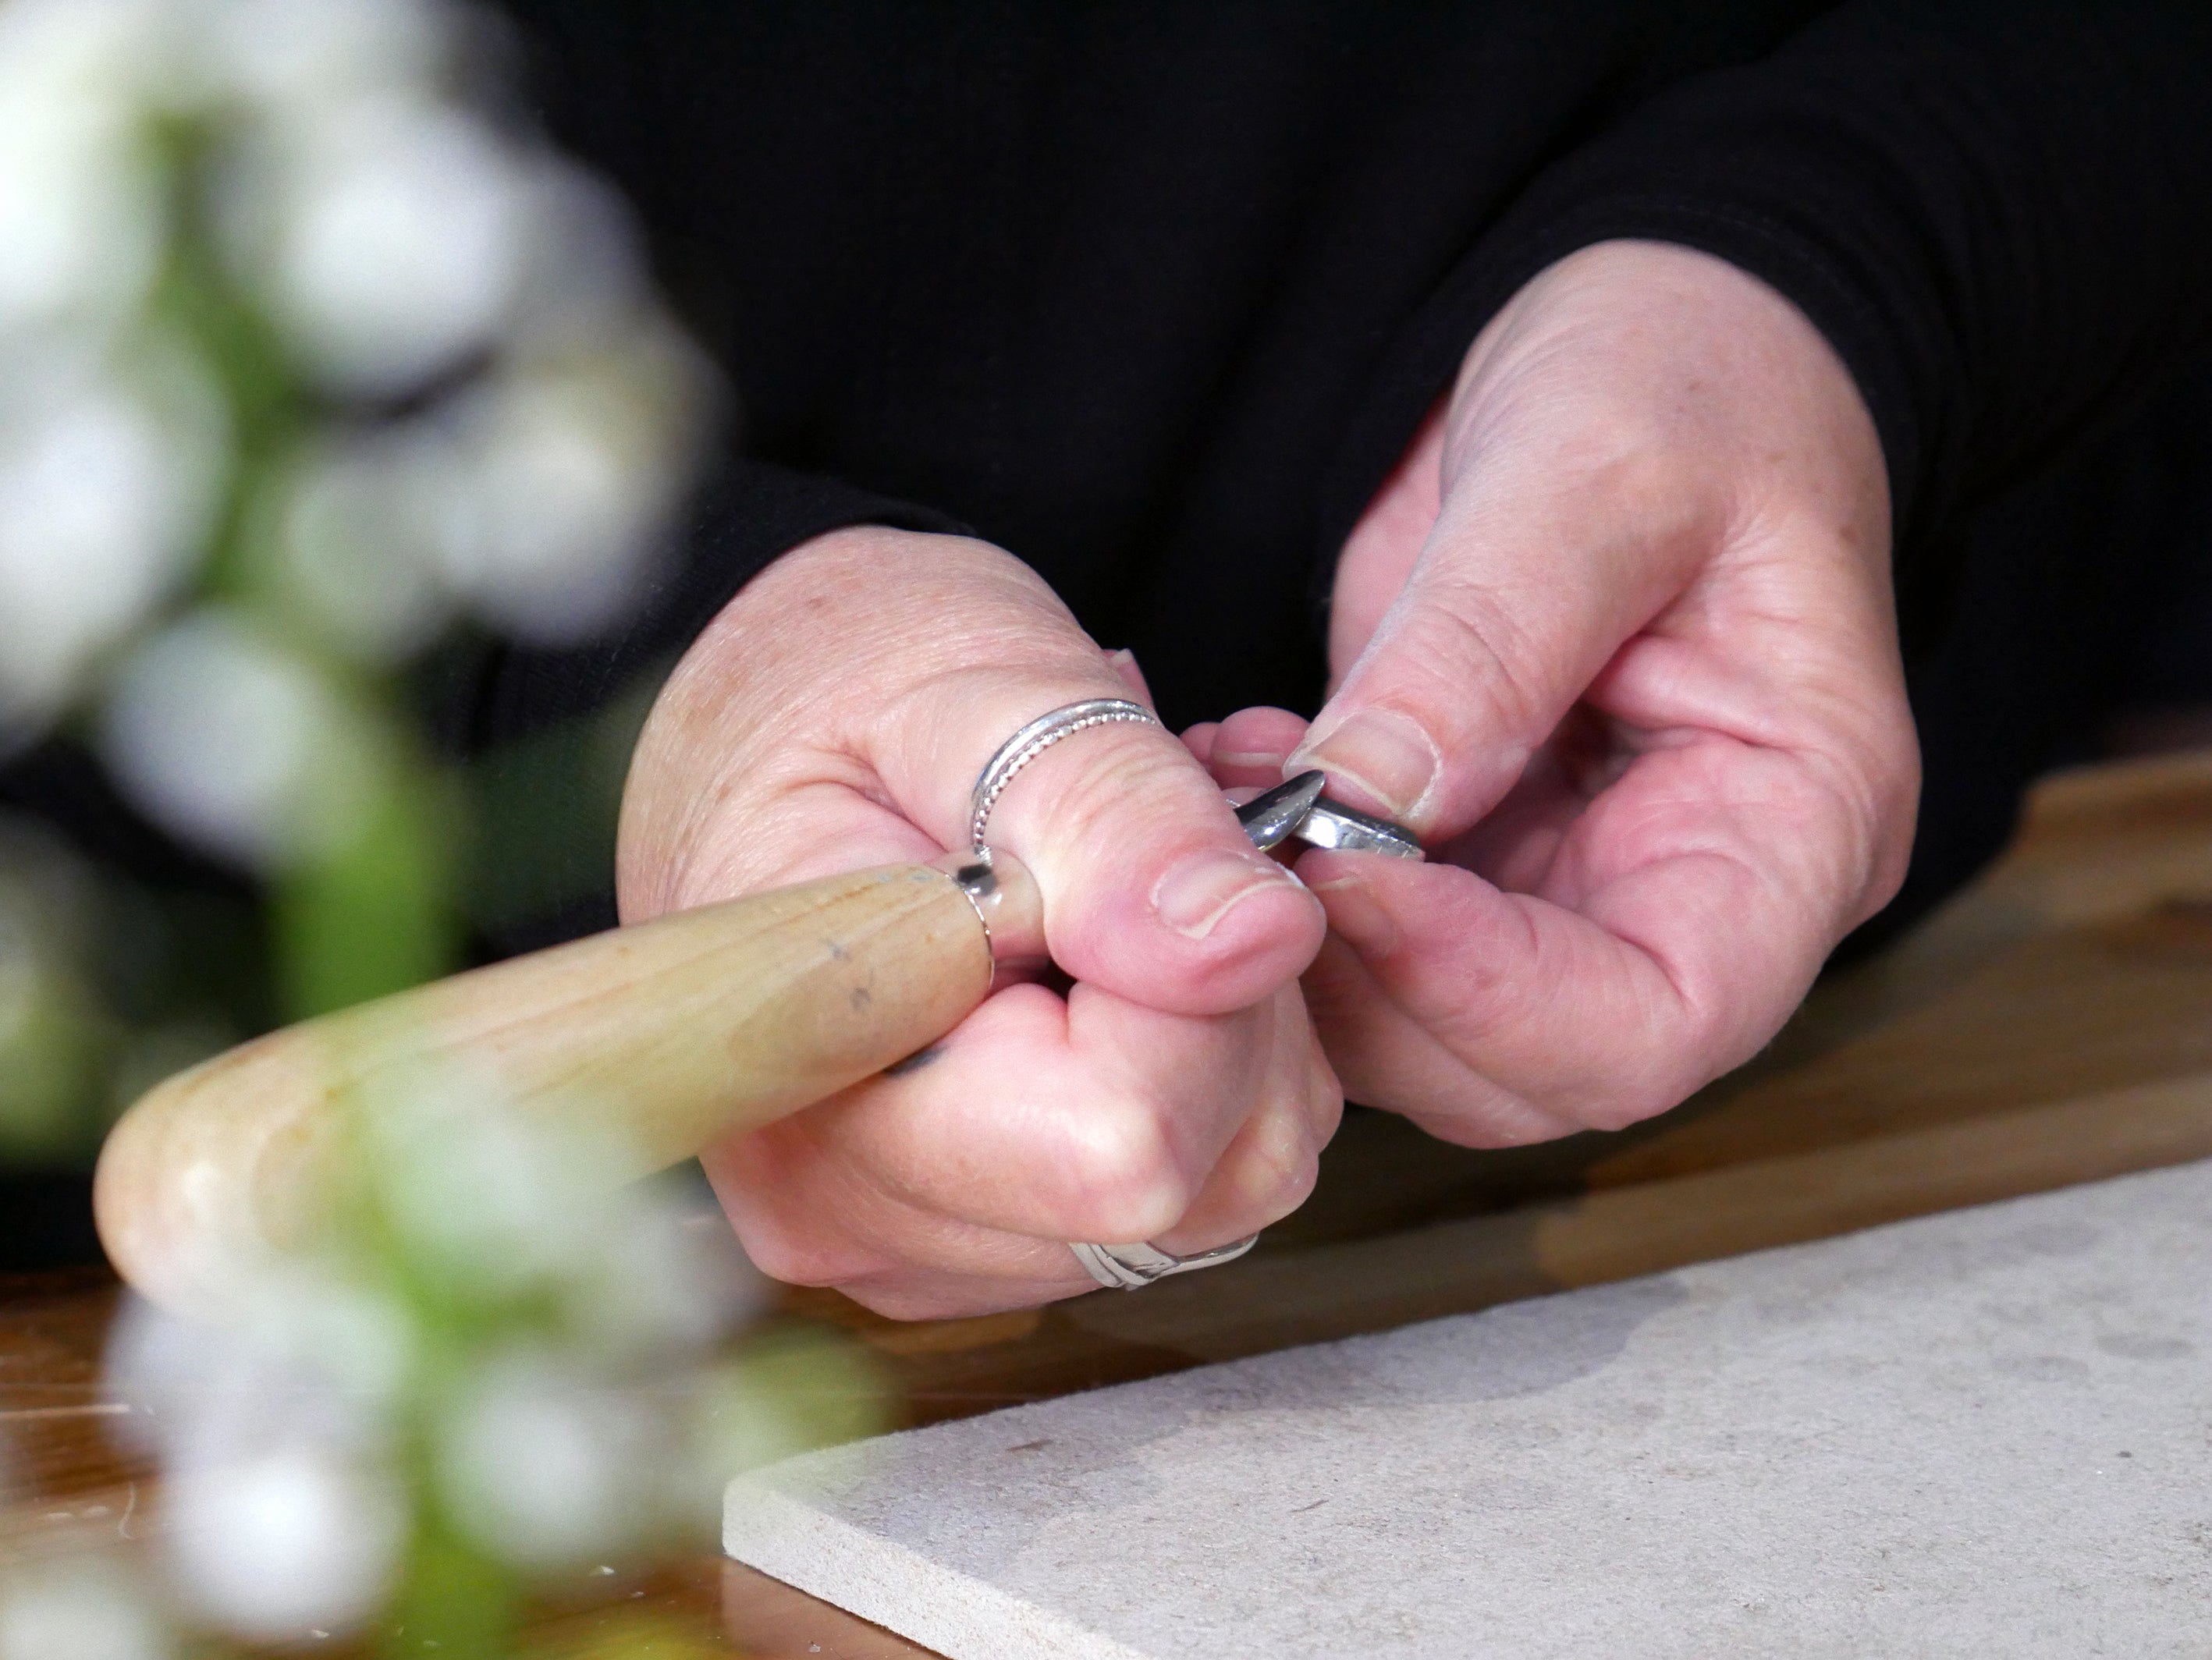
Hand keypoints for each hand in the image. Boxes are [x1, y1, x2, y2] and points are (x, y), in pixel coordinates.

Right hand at [620, 530, 1336, 1316]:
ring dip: (1234, 1021)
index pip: (1125, 1137)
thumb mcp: (978, 692)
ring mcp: (926, 1245)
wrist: (756, 739)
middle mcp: (860, 1212)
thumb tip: (1251, 943)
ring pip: (1230, 1180)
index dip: (1195, 992)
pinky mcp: (990, 1240)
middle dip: (1234, 999)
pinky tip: (1119, 960)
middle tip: (1147, 852)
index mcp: (824, 1086)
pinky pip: (1205, 1181)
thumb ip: (1115, 817)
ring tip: (1127, 890)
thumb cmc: (838, 695)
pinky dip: (1208, 1060)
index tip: (1142, 857)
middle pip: (1205, 1174)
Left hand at [1194, 240, 1916, 1146]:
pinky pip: (1367, 944)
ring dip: (1298, 948)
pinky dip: (1279, 891)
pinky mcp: (1481, 865)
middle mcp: (1693, 895)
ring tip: (1219, 789)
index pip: (1659, 1023)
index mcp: (1798, 825)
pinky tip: (1228, 778)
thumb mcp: (1599, 473)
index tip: (1346, 878)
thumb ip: (1488, 645)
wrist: (1649, 342)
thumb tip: (1362, 807)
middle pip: (1525, 1065)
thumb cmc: (1689, 381)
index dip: (1490, 997)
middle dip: (1367, 983)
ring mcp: (1578, 891)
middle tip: (1245, 846)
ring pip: (1423, 1030)